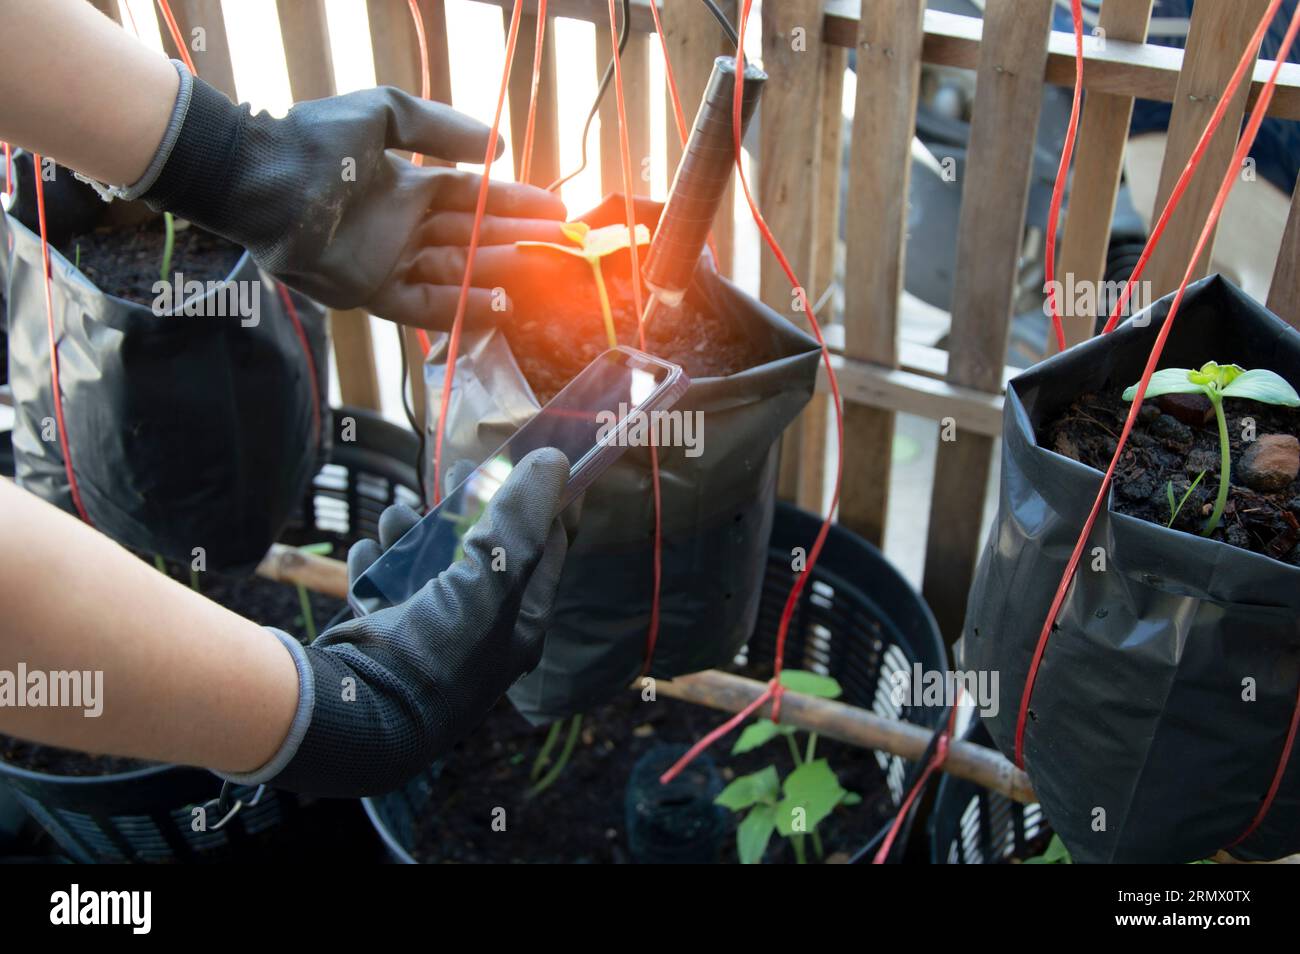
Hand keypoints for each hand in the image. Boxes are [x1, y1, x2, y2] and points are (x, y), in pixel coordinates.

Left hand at [140, 72, 567, 328]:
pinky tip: (496, 304)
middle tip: (560, 251)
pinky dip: (458, 307)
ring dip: (497, 277)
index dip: (514, 206)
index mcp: (409, 187)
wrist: (261, 175)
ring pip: (456, 273)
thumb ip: (440, 128)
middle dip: (518, 244)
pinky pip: (424, 304)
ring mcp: (389, 261)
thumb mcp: (386, 114)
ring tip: (539, 279)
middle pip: (473, 240)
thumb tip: (496, 148)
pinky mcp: (370, 291)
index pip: (474, 200)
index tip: (555, 212)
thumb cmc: (316, 139)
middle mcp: (405, 227)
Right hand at [233, 448, 571, 796]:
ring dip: (414, 532)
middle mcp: (479, 632)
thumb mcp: (495, 575)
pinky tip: (368, 548)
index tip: (533, 459)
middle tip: (460, 466)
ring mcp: (428, 636)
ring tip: (398, 513)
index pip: (545, 550)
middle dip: (470, 507)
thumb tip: (554, 461)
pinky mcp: (382, 638)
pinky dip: (376, 564)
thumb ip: (523, 517)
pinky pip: (383, 588)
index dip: (541, 502)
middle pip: (482, 551)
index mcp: (520, 623)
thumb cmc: (441, 648)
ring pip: (428, 565)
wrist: (360, 714)